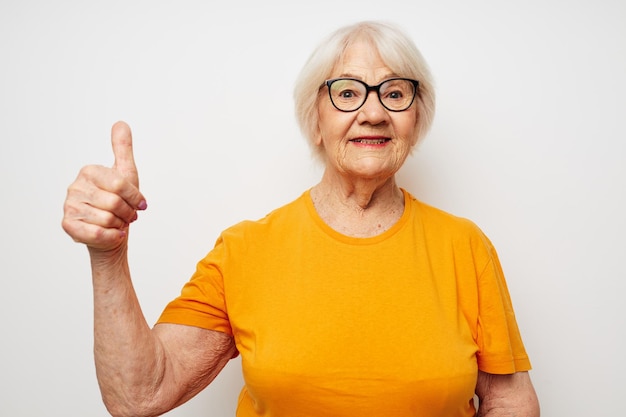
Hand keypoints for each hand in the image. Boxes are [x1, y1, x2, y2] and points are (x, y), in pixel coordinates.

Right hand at [62, 121, 146, 251]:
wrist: (110, 233)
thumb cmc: (119, 202)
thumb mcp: (126, 174)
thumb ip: (122, 149)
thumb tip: (120, 123)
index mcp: (89, 171)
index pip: (120, 185)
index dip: (135, 198)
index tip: (140, 204)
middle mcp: (75, 187)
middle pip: (115, 203)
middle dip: (127, 213)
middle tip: (127, 215)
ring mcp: (69, 206)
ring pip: (108, 219)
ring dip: (119, 225)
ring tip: (116, 223)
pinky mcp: (68, 225)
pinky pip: (97, 233)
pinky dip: (111, 236)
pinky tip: (112, 233)